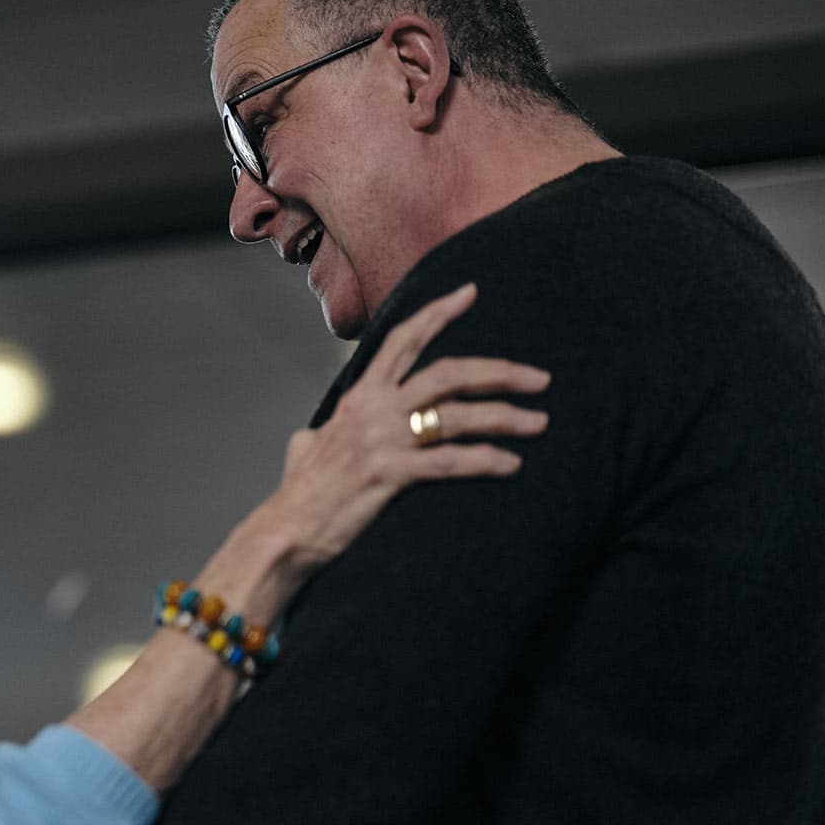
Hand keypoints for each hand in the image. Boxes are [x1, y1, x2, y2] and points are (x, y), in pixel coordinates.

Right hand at [259, 283, 549, 575]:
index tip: (470, 292)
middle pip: (446, 373)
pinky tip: (510, 464)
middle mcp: (372, 410)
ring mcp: (381, 440)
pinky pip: (448, 462)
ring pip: (456, 415)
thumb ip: (318, 434)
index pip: (401, 341)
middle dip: (499, 370)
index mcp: (358, 398)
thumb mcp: (304, 449)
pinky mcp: (388, 474)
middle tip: (540, 378)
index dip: (437, 313)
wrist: (285, 531)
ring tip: (539, 423)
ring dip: (505, 417)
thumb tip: (312, 435)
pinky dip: (484, 460)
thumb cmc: (299, 495)